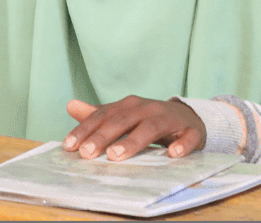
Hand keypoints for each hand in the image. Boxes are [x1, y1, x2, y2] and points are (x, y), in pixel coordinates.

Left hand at [63, 96, 205, 160]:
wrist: (187, 116)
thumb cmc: (148, 119)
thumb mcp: (123, 115)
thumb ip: (98, 115)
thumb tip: (70, 105)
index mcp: (128, 105)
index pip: (103, 116)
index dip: (85, 130)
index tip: (70, 146)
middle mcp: (146, 108)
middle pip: (122, 121)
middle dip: (103, 137)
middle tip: (87, 153)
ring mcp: (170, 119)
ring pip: (150, 128)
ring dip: (133, 141)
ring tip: (116, 155)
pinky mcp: (191, 131)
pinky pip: (188, 138)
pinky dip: (182, 146)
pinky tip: (173, 155)